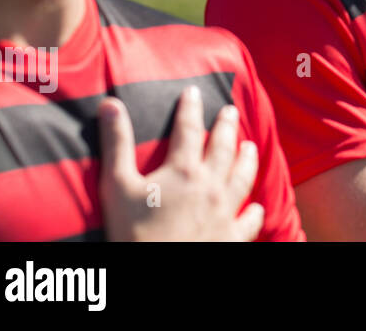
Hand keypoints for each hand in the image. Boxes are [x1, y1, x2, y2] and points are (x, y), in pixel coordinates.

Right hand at [98, 85, 263, 240]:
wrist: (155, 274)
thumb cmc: (132, 231)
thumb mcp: (117, 186)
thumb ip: (116, 144)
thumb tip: (109, 103)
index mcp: (184, 170)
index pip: (188, 129)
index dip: (190, 108)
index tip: (192, 91)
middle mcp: (211, 185)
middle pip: (224, 147)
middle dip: (226, 126)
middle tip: (230, 110)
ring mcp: (226, 211)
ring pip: (243, 177)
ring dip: (248, 159)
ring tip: (250, 145)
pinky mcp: (233, 237)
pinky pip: (250, 220)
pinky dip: (254, 211)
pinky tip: (256, 206)